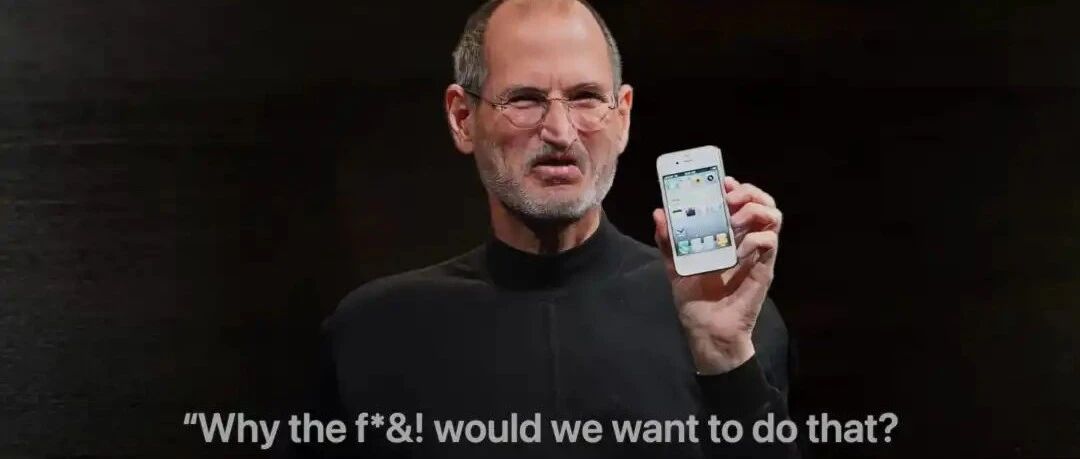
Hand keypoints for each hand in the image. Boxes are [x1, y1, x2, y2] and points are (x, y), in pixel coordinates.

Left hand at [653, 176, 780, 374]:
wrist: (706, 330)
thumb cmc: (694, 299)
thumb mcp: (675, 264)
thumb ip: (667, 240)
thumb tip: (658, 213)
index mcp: (726, 234)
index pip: (740, 200)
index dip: (735, 186)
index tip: (722, 182)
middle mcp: (744, 239)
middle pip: (761, 201)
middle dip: (748, 191)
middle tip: (729, 198)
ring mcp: (756, 253)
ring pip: (773, 215)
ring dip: (754, 209)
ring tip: (734, 219)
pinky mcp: (763, 268)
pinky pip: (770, 241)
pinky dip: (755, 238)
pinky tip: (737, 249)